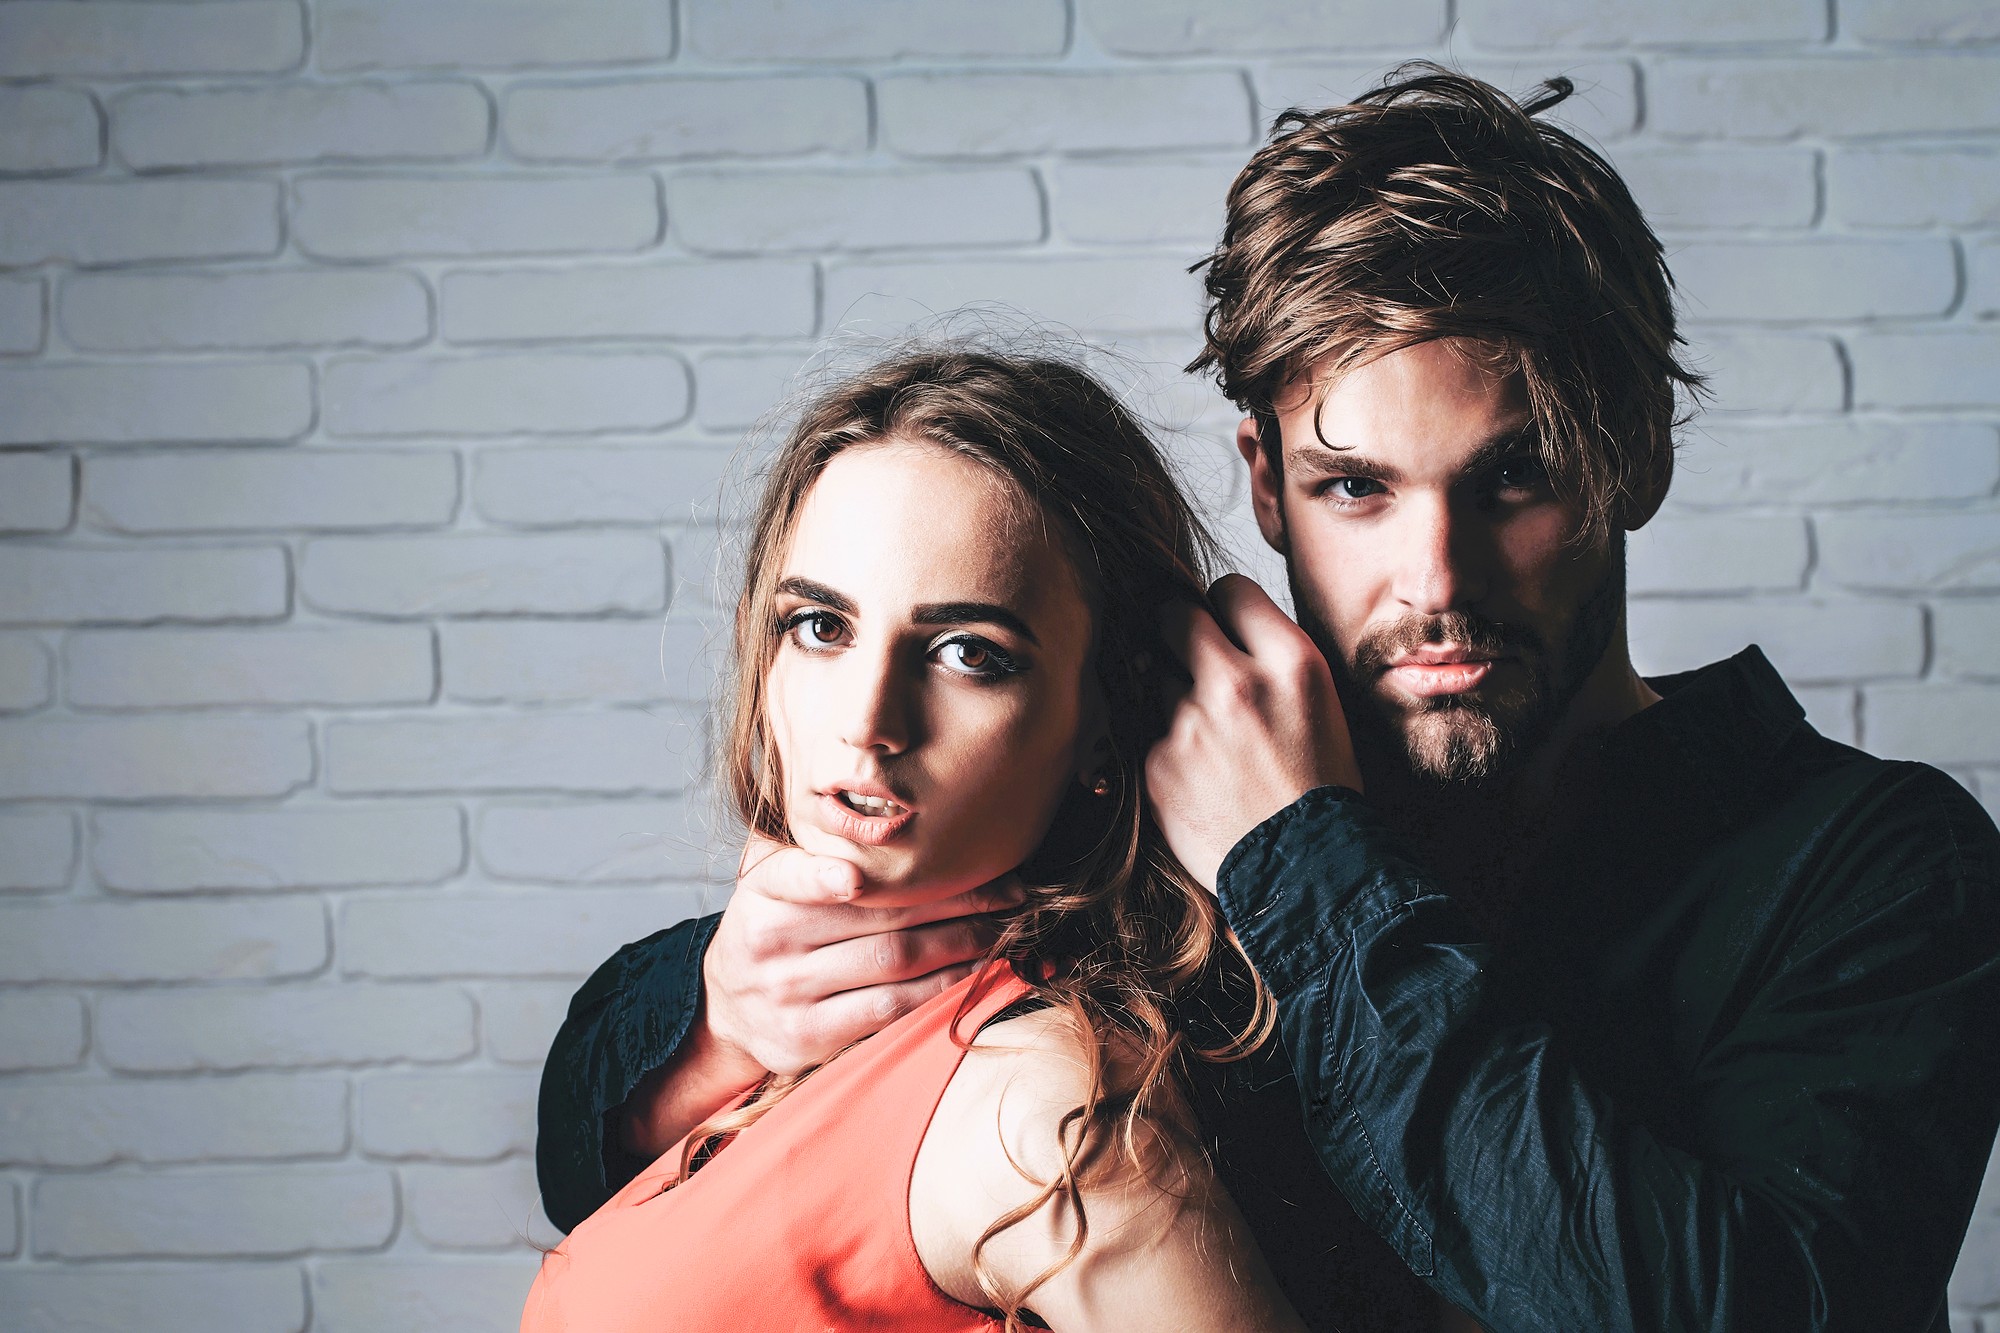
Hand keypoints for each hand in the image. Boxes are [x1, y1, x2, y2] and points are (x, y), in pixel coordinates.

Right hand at [704, 836, 1023, 1077]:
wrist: (728, 1006)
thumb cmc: (771, 926)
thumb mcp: (769, 879)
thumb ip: (808, 847)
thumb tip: (879, 804)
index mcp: (761, 894)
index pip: (793, 879)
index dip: (823, 877)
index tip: (855, 876)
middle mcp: (771, 944)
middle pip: (877, 916)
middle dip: (953, 898)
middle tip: (1006, 887)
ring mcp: (792, 994)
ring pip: (892, 962)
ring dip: (960, 941)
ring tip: (1002, 924)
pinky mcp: (813, 1036)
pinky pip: (891, 1008)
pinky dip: (940, 986)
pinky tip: (972, 967)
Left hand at [1146, 574, 1361, 891]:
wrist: (1308, 871)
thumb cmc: (1322, 787)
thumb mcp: (1323, 702)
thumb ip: (1272, 656)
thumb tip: (1224, 625)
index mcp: (1290, 661)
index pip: (1229, 589)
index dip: (1224, 608)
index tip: (1224, 626)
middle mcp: (1237, 683)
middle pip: (1175, 616)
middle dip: (1178, 631)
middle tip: (1189, 656)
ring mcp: (1190, 723)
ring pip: (1157, 677)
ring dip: (1174, 697)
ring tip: (1212, 739)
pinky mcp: (1158, 763)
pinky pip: (1149, 732)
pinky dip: (1167, 748)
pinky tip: (1200, 776)